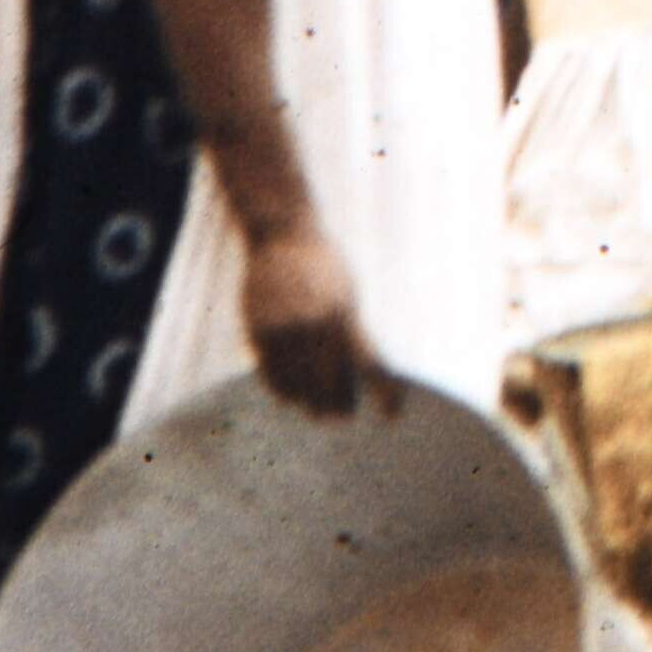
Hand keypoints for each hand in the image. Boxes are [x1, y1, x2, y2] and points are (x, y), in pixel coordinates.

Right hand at [238, 219, 371, 415]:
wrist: (282, 234)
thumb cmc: (323, 265)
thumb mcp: (348, 293)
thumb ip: (352, 332)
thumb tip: (362, 375)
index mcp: (346, 314)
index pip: (372, 364)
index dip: (386, 393)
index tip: (392, 416)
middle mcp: (317, 325)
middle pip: (333, 385)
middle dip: (341, 407)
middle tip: (342, 417)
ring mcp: (286, 330)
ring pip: (301, 388)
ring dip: (310, 404)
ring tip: (316, 410)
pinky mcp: (259, 332)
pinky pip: (272, 378)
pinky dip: (283, 392)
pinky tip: (290, 397)